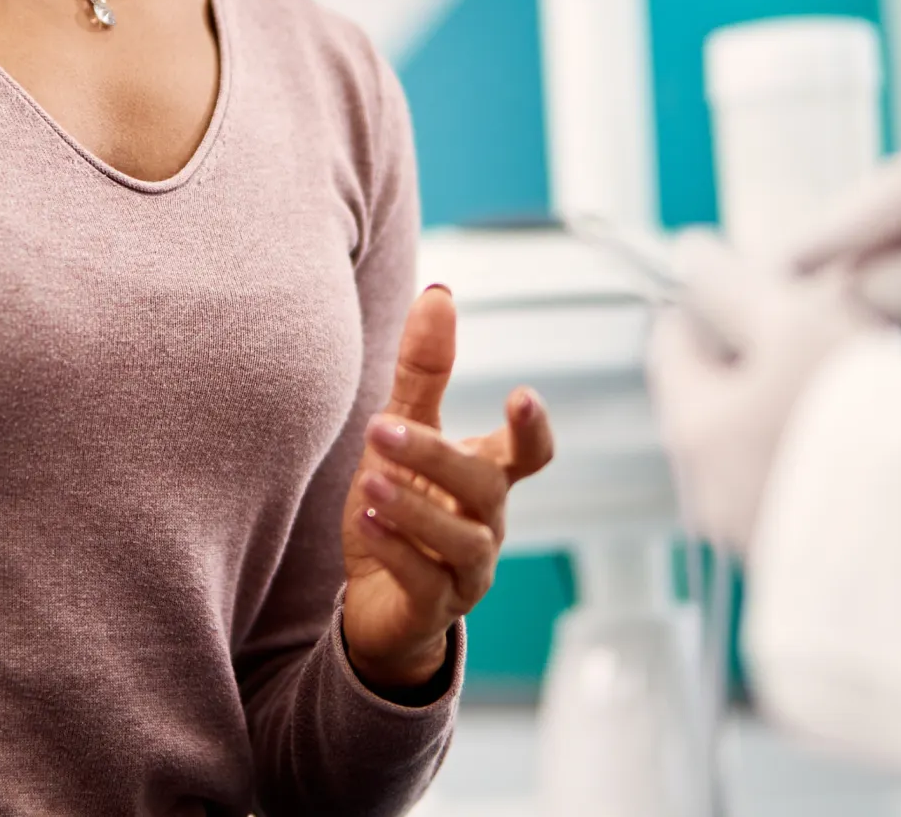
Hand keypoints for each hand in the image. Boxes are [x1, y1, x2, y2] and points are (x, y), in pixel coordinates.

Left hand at [341, 285, 553, 692]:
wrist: (377, 599)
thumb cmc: (401, 502)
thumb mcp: (402, 429)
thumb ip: (423, 368)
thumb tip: (439, 292)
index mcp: (486, 475)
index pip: (530, 452)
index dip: (533, 427)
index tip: (521, 395)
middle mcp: (487, 522)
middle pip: (485, 487)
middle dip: (436, 457)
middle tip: (380, 426)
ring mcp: (467, 571)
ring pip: (462, 540)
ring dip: (415, 508)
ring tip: (370, 479)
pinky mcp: (435, 609)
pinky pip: (427, 582)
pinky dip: (398, 550)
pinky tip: (366, 522)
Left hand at [647, 233, 875, 551]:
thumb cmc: (865, 429)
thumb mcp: (795, 322)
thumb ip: (731, 284)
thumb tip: (690, 256)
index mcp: (688, 428)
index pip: (671, 338)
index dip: (716, 300)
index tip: (765, 289)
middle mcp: (704, 489)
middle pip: (715, 390)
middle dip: (762, 355)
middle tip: (823, 337)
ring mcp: (750, 529)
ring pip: (756, 436)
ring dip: (793, 406)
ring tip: (855, 391)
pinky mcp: (801, 555)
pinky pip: (793, 482)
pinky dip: (820, 455)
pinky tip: (868, 444)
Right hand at [790, 121, 900, 364]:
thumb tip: (852, 287)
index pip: (893, 194)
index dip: (831, 232)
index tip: (778, 265)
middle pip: (880, 210)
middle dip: (830, 249)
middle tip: (768, 289)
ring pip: (888, 235)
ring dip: (848, 271)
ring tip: (790, 304)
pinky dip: (879, 285)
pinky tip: (842, 308)